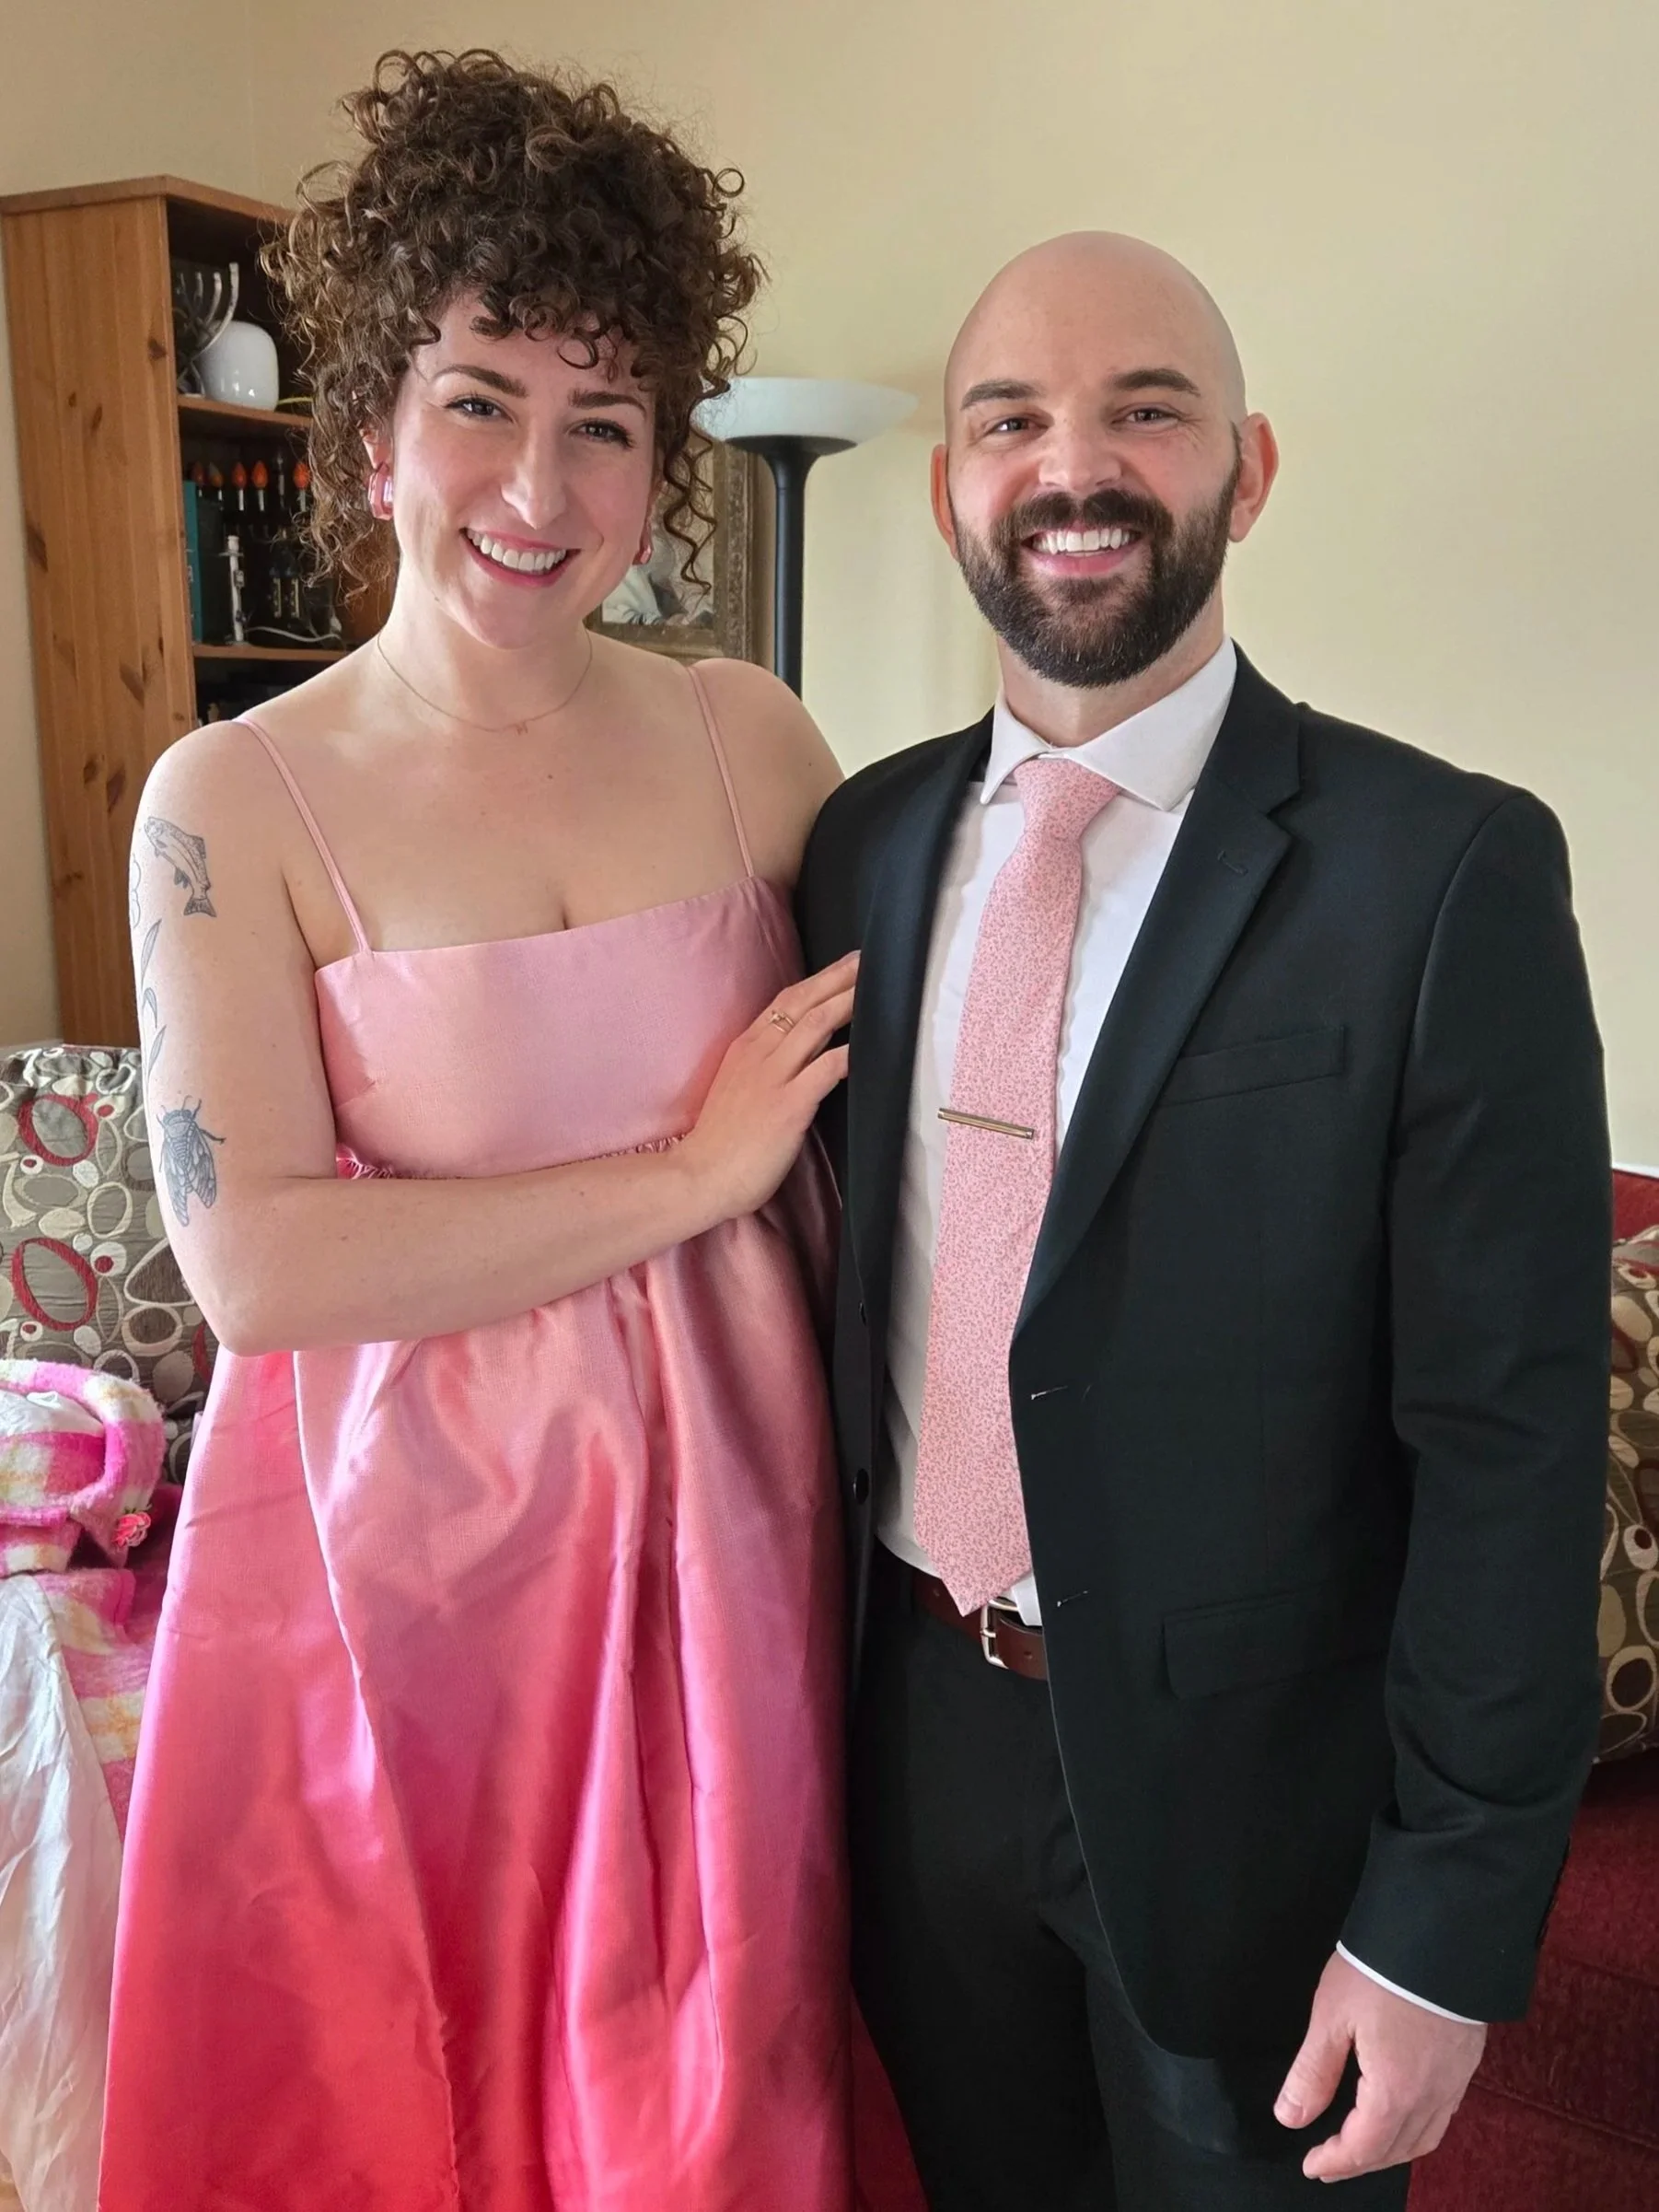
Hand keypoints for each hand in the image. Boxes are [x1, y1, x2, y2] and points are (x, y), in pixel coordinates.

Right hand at [680, 952, 858, 1224]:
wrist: (698, 1176)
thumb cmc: (721, 1142)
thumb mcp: (739, 1089)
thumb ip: (765, 1067)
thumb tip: (802, 1054)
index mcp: (745, 1048)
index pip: (785, 1001)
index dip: (817, 981)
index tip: (843, 966)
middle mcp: (759, 1053)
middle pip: (803, 1002)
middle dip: (837, 978)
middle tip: (867, 960)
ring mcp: (773, 1077)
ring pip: (816, 1024)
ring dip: (848, 1002)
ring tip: (876, 987)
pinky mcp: (789, 1105)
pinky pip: (826, 1069)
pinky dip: (850, 1053)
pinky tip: (871, 1045)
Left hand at [1275, 1952, 1485, 2181]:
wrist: (1444, 1931)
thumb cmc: (1381, 1970)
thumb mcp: (1332, 2016)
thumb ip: (1312, 2071)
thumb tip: (1290, 2117)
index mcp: (1395, 2092)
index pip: (1364, 2148)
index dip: (1335, 2162)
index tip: (1311, 2166)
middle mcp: (1432, 2096)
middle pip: (1396, 2149)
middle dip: (1361, 2162)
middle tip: (1330, 2162)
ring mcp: (1456, 2080)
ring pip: (1425, 2136)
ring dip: (1391, 2150)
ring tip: (1363, 2145)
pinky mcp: (1468, 2060)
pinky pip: (1443, 2113)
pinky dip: (1418, 2127)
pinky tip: (1402, 2112)